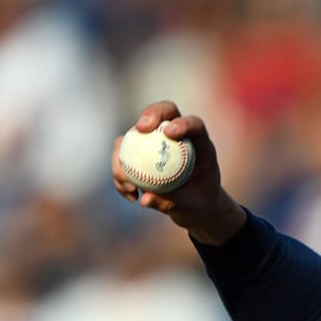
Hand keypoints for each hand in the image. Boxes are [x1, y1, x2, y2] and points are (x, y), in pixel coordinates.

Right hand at [111, 101, 246, 244]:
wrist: (193, 206)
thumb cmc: (199, 202)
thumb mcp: (192, 208)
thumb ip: (172, 202)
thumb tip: (145, 199)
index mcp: (199, 143)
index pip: (194, 124)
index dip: (183, 123)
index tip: (170, 132)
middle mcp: (176, 135)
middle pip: (164, 112)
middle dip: (151, 113)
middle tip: (140, 128)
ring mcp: (156, 141)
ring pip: (134, 134)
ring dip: (125, 153)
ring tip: (130, 185)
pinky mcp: (139, 152)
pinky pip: (122, 156)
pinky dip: (121, 174)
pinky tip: (131, 195)